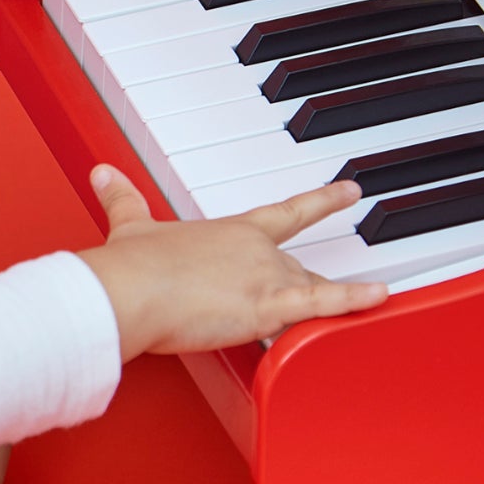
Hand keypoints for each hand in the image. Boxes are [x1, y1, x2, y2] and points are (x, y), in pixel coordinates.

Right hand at [76, 166, 387, 359]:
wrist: (127, 291)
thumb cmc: (130, 266)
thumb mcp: (130, 225)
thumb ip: (124, 198)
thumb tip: (103, 174)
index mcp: (232, 231)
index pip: (287, 213)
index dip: (322, 202)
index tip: (350, 191)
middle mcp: (256, 250)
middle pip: (299, 267)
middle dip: (302, 286)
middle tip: (300, 300)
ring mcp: (266, 276)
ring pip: (311, 288)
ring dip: (326, 302)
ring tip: (351, 309)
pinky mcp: (267, 305)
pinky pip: (321, 303)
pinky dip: (354, 300)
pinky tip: (380, 296)